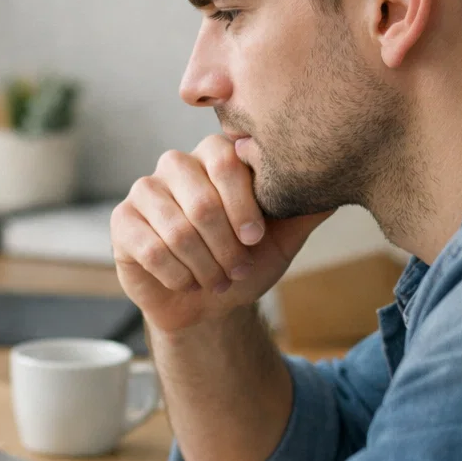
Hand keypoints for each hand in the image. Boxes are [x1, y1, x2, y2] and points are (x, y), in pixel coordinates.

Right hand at [111, 135, 332, 331]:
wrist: (207, 304)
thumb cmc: (243, 263)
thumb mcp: (281, 238)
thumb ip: (304, 208)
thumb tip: (339, 180)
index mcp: (215, 156)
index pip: (226, 161)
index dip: (243, 206)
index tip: (256, 239)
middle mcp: (176, 165)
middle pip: (201, 199)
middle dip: (226, 246)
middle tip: (238, 269)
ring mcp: (145, 191)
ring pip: (178, 229)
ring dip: (205, 266)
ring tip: (217, 280)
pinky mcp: (123, 222)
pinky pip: (152, 249)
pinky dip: (178, 275)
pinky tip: (187, 281)